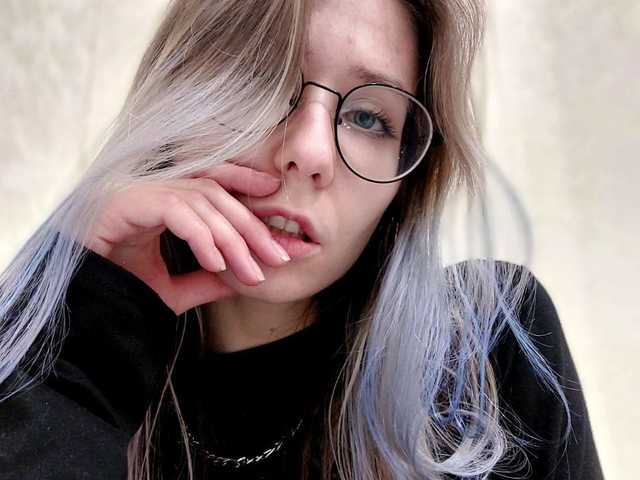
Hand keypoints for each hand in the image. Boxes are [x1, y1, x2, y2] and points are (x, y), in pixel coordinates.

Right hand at [84, 163, 288, 314]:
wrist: (79, 304)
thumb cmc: (120, 290)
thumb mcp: (174, 289)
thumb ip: (208, 280)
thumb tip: (246, 278)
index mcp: (163, 202)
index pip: (210, 179)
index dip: (242, 178)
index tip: (272, 192)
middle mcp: (151, 190)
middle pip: (214, 193)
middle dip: (250, 226)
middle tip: (278, 257)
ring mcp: (136, 194)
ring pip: (200, 202)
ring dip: (232, 240)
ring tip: (251, 272)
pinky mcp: (124, 205)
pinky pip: (175, 212)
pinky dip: (201, 237)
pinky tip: (216, 263)